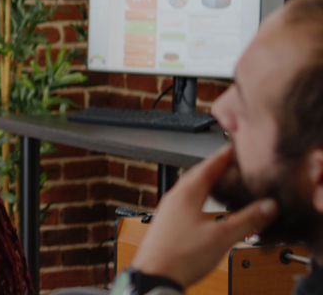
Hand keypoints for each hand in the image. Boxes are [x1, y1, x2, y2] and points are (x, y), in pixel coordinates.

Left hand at [131, 145, 277, 287]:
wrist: (155, 275)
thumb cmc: (180, 255)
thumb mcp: (222, 236)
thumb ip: (247, 220)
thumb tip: (267, 206)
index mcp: (186, 194)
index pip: (208, 166)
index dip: (223, 156)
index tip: (234, 147)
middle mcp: (174, 198)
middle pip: (197, 175)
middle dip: (214, 167)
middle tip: (229, 162)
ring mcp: (168, 210)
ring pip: (189, 189)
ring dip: (206, 183)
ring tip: (220, 182)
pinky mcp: (167, 223)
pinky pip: (185, 202)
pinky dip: (199, 198)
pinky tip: (205, 208)